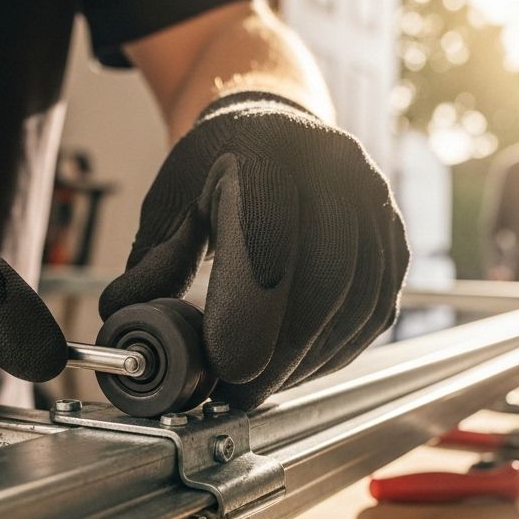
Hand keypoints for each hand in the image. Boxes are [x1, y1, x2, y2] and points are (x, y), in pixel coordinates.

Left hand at [100, 92, 407, 409]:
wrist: (276, 124)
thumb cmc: (217, 164)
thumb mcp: (171, 201)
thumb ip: (152, 263)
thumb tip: (124, 318)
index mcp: (268, 156)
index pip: (267, 244)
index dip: (249, 317)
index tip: (223, 369)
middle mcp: (334, 174)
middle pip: (322, 282)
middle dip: (282, 355)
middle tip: (241, 395)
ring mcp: (373, 205)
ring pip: (357, 302)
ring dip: (311, 359)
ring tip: (268, 384)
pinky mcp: (393, 237)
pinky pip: (376, 307)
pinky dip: (339, 348)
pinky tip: (303, 364)